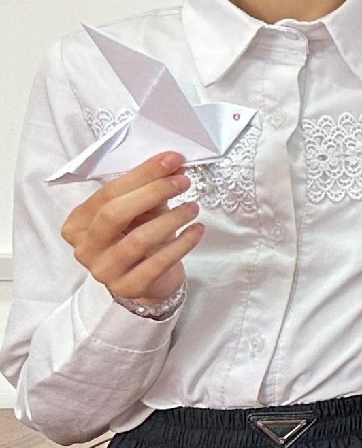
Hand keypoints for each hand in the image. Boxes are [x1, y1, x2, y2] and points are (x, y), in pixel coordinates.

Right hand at [63, 151, 201, 305]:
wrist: (149, 280)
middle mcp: (84, 248)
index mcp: (77, 224)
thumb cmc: (139, 237)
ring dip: (171, 219)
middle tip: (183, 181)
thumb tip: (173, 165)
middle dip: (152, 192)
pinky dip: (182, 244)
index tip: (172, 159)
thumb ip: (149, 190)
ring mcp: (104, 271)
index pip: (106, 194)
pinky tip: (197, 229)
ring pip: (137, 240)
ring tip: (193, 207)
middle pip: (114, 214)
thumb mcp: (139, 212)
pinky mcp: (129, 288)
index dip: (141, 174)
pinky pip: (158, 263)